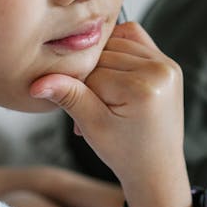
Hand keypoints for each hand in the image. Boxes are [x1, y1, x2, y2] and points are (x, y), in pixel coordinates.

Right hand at [28, 22, 190, 206]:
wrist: (156, 169)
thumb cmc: (125, 153)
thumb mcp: (92, 126)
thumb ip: (69, 97)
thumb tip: (38, 82)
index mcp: (144, 88)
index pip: (93, 71)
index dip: (81, 91)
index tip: (84, 116)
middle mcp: (161, 70)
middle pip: (105, 55)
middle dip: (93, 79)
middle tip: (96, 111)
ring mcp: (168, 65)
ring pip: (116, 44)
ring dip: (104, 66)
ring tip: (106, 98)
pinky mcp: (169, 63)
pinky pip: (134, 38)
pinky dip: (119, 50)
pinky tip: (116, 75)